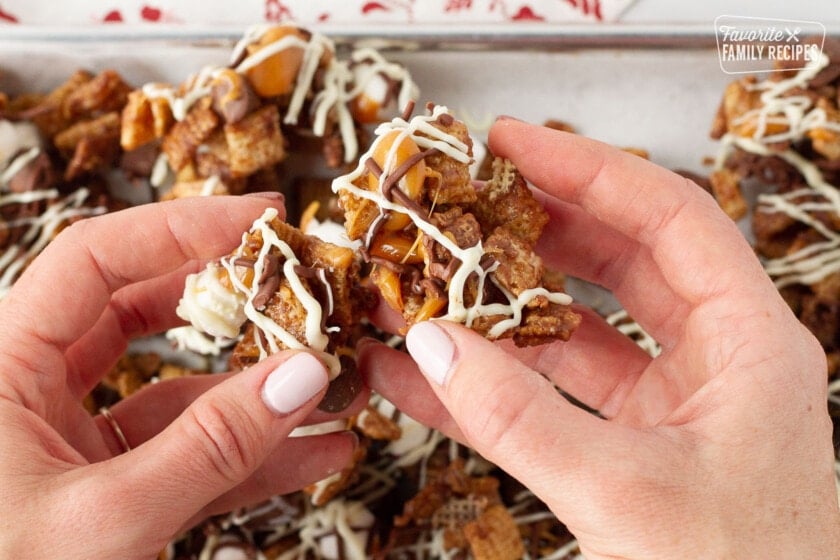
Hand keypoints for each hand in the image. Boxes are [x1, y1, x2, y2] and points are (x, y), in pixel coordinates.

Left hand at [0, 195, 361, 558]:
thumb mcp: (105, 520)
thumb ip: (210, 449)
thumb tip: (304, 377)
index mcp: (2, 365)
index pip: (97, 260)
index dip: (183, 228)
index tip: (263, 218)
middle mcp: (36, 389)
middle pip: (147, 311)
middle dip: (234, 305)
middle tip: (307, 290)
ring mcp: (79, 440)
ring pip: (181, 390)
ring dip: (261, 391)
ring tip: (339, 384)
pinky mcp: (111, 485)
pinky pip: (190, 455)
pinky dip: (253, 454)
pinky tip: (318, 450)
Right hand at [359, 118, 839, 557]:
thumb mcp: (627, 492)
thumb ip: (521, 419)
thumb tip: (433, 346)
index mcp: (750, 343)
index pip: (669, 218)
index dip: (588, 170)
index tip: (511, 144)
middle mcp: (714, 359)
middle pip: (620, 258)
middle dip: (538, 226)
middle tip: (466, 198)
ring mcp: (670, 403)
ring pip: (579, 326)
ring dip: (505, 306)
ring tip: (434, 279)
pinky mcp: (632, 444)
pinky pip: (554, 396)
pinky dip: (495, 383)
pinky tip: (429, 375)